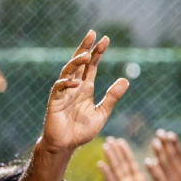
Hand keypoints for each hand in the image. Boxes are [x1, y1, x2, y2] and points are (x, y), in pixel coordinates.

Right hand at [39, 31, 127, 153]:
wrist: (65, 146)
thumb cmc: (81, 130)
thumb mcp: (102, 113)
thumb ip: (112, 97)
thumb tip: (126, 80)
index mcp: (86, 88)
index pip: (92, 65)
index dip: (97, 52)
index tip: (105, 39)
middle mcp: (74, 86)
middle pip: (79, 62)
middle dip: (85, 48)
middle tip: (92, 34)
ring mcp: (63, 93)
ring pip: (68, 71)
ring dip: (76, 62)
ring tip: (86, 55)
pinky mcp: (54, 102)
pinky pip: (59, 89)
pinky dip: (66, 84)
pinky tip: (76, 82)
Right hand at [100, 138, 163, 180]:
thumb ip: (155, 176)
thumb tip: (156, 161)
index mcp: (138, 179)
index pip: (130, 162)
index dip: (125, 152)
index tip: (120, 140)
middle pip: (121, 163)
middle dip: (116, 151)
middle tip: (110, 138)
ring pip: (116, 170)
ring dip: (110, 158)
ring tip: (105, 146)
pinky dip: (106, 173)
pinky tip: (101, 164)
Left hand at [146, 131, 180, 180]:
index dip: (175, 143)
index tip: (169, 133)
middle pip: (173, 156)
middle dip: (166, 144)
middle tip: (159, 132)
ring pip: (166, 165)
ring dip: (159, 153)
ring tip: (154, 142)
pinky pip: (159, 178)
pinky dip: (153, 169)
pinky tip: (148, 161)